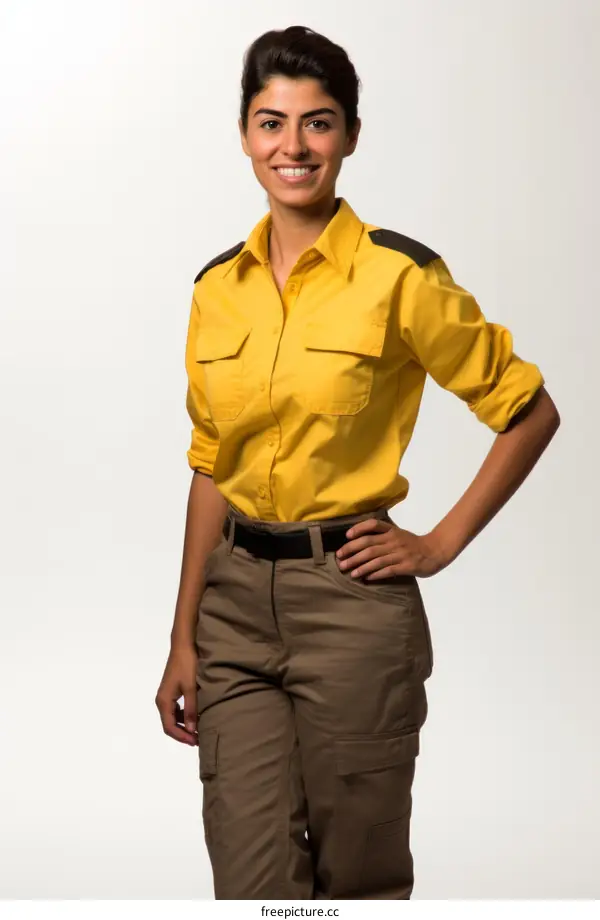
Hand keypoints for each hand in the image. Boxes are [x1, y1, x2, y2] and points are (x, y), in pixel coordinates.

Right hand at [155, 644, 198, 745]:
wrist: (183, 646)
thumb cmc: (187, 666)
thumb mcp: (191, 689)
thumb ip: (191, 710)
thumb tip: (192, 730)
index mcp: (164, 701)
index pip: (169, 727)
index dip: (181, 737)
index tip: (195, 742)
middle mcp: (162, 700)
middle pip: (169, 724)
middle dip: (183, 733)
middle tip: (198, 739)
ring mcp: (166, 695)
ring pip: (172, 717)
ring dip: (183, 725)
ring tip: (198, 730)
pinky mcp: (171, 690)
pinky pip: (175, 709)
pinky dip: (184, 716)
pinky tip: (195, 716)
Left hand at [335, 518, 449, 579]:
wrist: (435, 551)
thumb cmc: (413, 543)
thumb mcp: (398, 534)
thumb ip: (382, 535)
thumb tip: (359, 540)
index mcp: (392, 531)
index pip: (373, 525)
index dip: (359, 529)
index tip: (347, 536)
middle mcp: (394, 540)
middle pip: (369, 545)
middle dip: (352, 552)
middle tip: (340, 560)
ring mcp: (400, 554)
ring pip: (376, 559)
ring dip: (361, 566)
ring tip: (350, 572)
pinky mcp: (406, 566)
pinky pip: (388, 570)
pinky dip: (376, 574)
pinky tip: (367, 578)